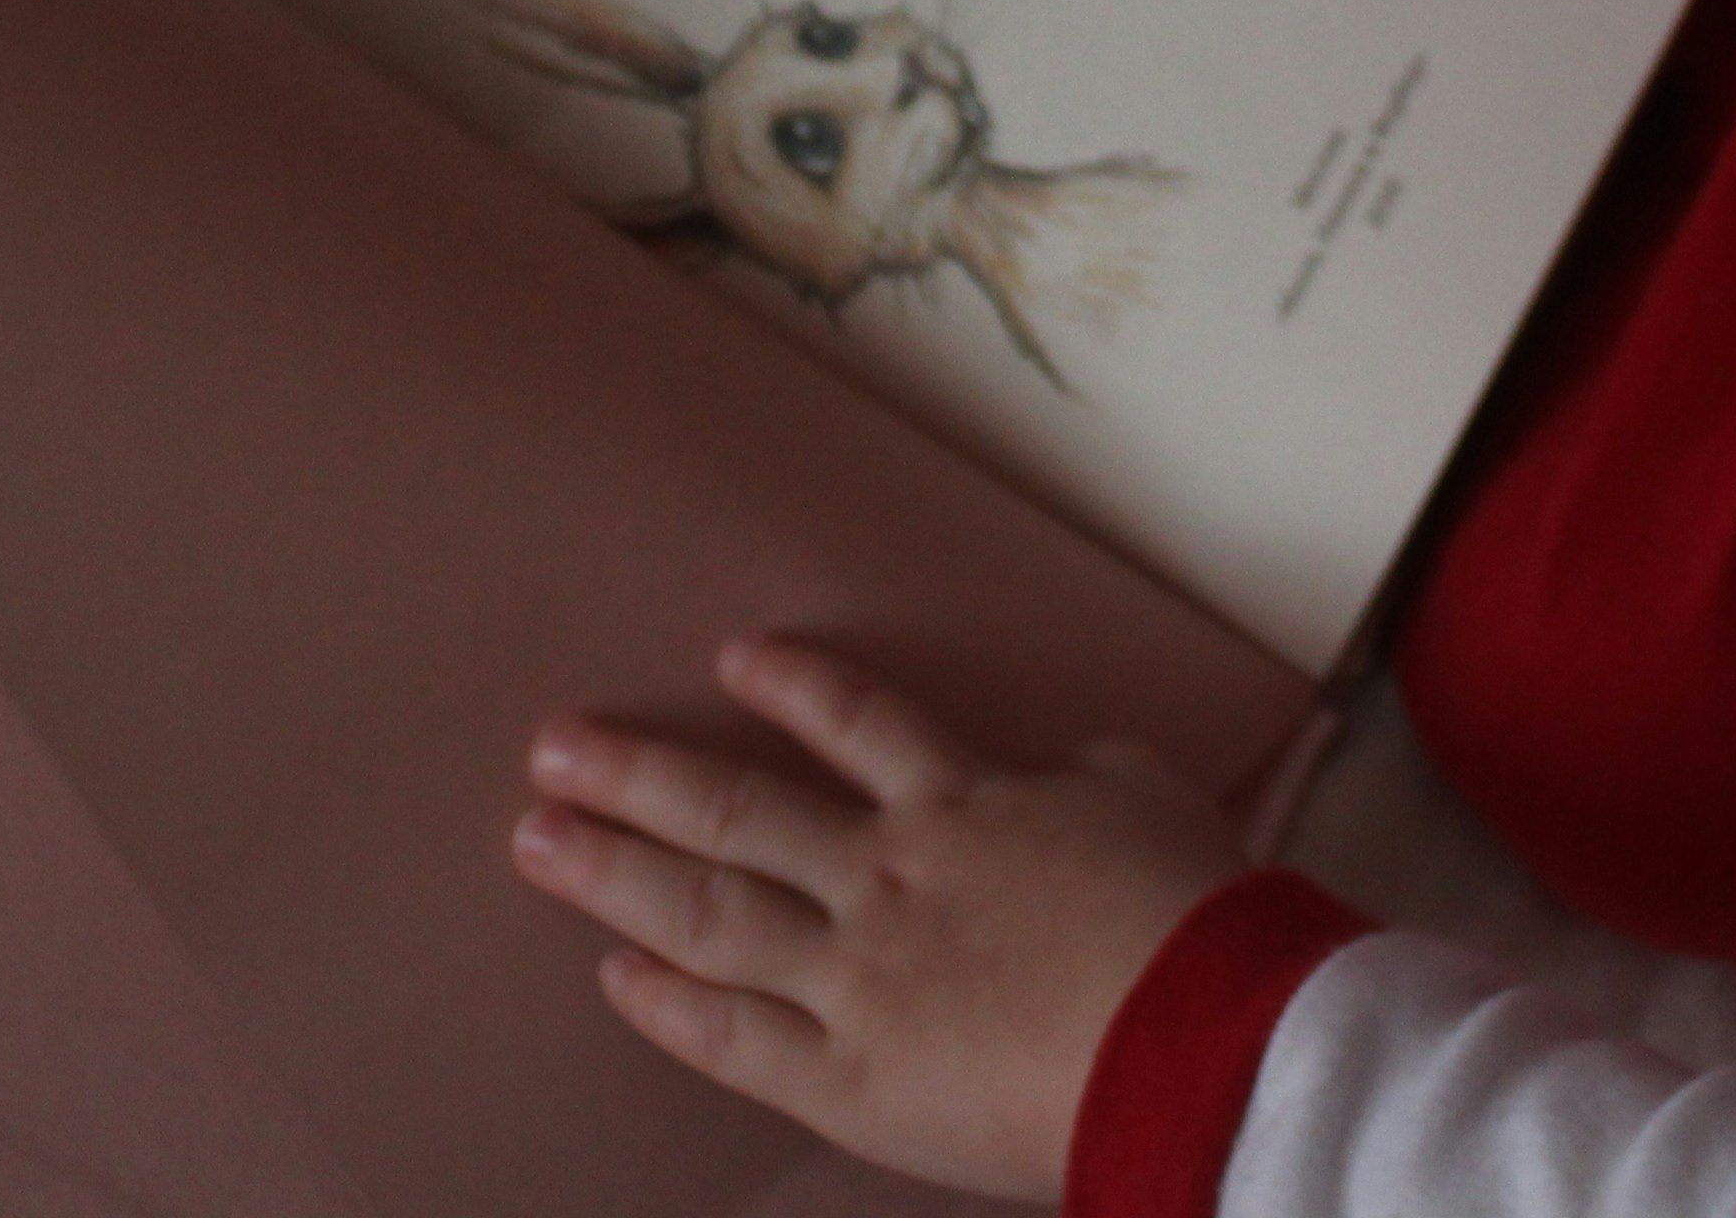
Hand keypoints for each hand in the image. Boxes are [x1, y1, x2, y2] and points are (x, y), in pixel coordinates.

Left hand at [512, 636, 1251, 1203]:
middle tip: (555, 747)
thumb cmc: (1196, 920)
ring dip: (615, 871)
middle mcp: (887, 877)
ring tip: (539, 838)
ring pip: (711, 913)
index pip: (858, 725)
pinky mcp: (850, 1078)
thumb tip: (1061, 776)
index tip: (733, 657)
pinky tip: (616, 974)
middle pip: (737, 811)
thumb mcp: (1152, 804)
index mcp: (962, 805)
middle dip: (638, 775)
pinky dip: (669, 1005)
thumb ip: (1085, 781)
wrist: (1197, 1037)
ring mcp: (858, 977)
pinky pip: (736, 1038)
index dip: (792, 686)